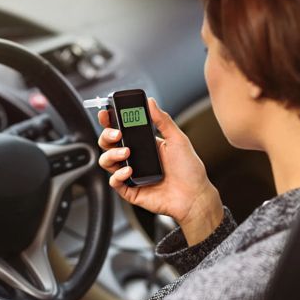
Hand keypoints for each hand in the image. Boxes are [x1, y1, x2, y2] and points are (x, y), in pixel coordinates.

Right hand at [98, 98, 223, 245]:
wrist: (194, 197)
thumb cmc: (189, 170)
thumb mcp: (177, 139)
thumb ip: (163, 120)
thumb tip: (151, 102)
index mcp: (143, 144)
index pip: (120, 129)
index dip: (109, 121)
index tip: (105, 114)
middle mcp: (134, 158)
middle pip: (108, 144)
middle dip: (106, 136)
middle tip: (117, 134)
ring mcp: (130, 174)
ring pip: (106, 161)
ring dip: (111, 154)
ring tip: (126, 154)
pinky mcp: (130, 190)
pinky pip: (114, 182)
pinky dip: (117, 175)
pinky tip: (129, 172)